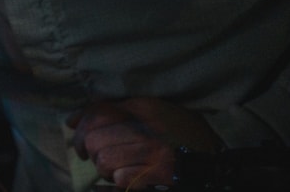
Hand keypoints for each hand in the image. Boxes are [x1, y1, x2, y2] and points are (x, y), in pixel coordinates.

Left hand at [69, 97, 220, 189]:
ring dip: (106, 169)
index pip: (98, 110)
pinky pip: (122, 178)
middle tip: (94, 157)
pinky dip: (121, 182)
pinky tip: (132, 180)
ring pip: (105, 160)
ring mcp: (153, 151)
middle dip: (90, 150)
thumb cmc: (185, 139)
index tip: (76, 134)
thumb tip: (72, 120)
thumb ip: (117, 111)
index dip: (82, 124)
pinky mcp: (158, 173)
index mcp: (146, 108)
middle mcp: (147, 126)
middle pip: (96, 137)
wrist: (217, 165)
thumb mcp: (156, 113)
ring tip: (116, 169)